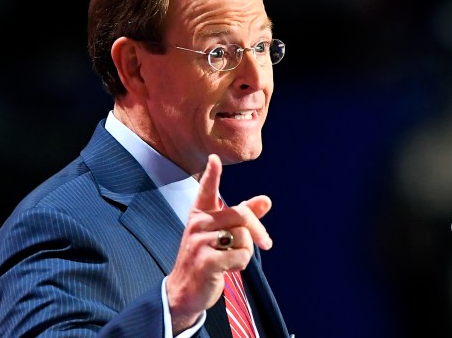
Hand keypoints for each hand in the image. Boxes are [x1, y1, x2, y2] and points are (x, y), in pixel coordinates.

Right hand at [165, 154, 272, 332]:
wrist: (184, 292)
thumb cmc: (206, 259)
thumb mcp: (222, 234)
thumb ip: (244, 216)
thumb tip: (267, 200)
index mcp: (200, 215)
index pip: (206, 189)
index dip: (212, 174)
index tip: (214, 159)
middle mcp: (198, 224)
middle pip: (242, 215)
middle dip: (259, 231)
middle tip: (266, 244)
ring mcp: (200, 242)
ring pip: (243, 237)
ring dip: (246, 252)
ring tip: (230, 260)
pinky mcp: (206, 261)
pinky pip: (241, 255)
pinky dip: (241, 264)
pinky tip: (227, 269)